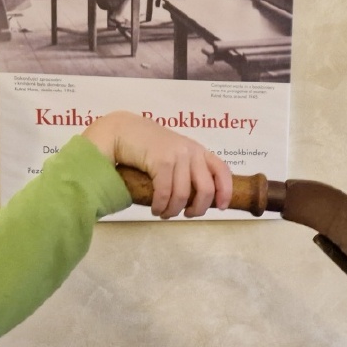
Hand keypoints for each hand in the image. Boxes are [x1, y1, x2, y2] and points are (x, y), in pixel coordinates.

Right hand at [83, 111, 232, 217]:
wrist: (121, 131)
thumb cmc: (145, 147)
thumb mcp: (173, 155)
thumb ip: (186, 170)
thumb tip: (196, 200)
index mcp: (198, 150)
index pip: (222, 170)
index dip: (225, 191)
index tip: (222, 207)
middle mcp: (192, 151)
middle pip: (205, 190)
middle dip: (197, 209)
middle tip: (185, 215)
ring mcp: (177, 154)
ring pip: (183, 195)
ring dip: (173, 210)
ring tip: (163, 213)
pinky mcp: (161, 160)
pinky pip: (166, 192)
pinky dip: (160, 206)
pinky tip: (155, 209)